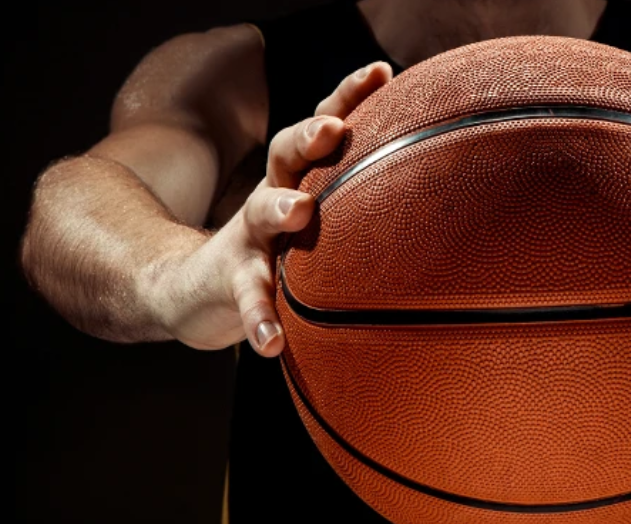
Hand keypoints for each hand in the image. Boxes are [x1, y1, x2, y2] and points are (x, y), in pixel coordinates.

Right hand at [154, 62, 392, 356]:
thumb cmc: (275, 251)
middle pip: (286, 154)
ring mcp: (248, 238)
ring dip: (279, 208)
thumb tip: (439, 202)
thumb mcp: (314, 220)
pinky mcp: (229, 280)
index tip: (382, 72)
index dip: (348, 96)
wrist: (192, 288)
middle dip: (310, 137)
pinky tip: (271, 343)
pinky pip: (245, 297)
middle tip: (334, 129)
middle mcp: (274, 197)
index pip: (323, 126)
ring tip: (299, 211)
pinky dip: (258, 318)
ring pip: (260, 213)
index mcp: (301, 179)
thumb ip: (360, 206)